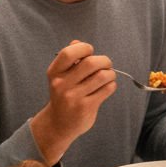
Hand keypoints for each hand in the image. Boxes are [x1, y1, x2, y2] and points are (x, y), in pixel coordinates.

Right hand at [30, 41, 116, 165]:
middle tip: (106, 65)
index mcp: (54, 73)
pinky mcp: (85, 107)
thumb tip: (77, 42)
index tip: (90, 52)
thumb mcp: (61, 77)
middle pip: (91, 63)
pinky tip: (106, 88)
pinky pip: (107, 89)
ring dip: (111, 74)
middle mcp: (61, 84)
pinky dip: (111, 85)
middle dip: (104, 61)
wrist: (59, 124)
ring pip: (102, 76)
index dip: (84, 48)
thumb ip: (70, 59)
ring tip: (108, 77)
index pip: (68, 53)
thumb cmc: (65, 94)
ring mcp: (73, 97)